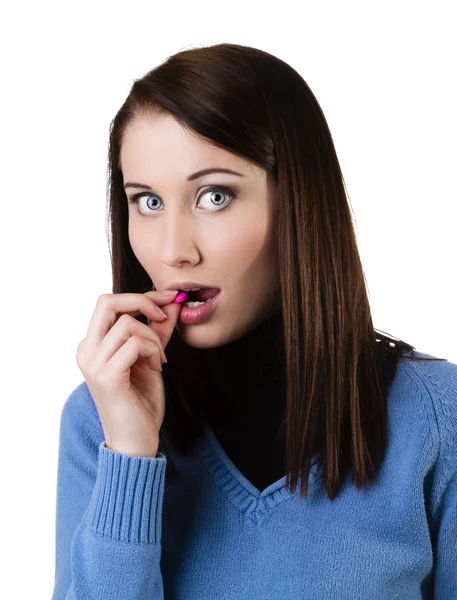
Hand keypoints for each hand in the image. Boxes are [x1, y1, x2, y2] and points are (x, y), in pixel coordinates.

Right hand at [76, 289, 181, 456]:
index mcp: (92, 345)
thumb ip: (159, 329)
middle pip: (107, 302)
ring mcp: (93, 364)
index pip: (110, 303)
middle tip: (163, 318)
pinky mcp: (107, 377)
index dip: (142, 295)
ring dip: (153, 338)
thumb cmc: (141, 401)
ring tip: (159, 359)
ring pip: (126, 324)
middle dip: (142, 302)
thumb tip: (173, 301)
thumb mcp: (152, 357)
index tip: (170, 298)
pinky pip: (134, 344)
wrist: (136, 441)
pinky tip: (157, 368)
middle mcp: (86, 351)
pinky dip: (153, 350)